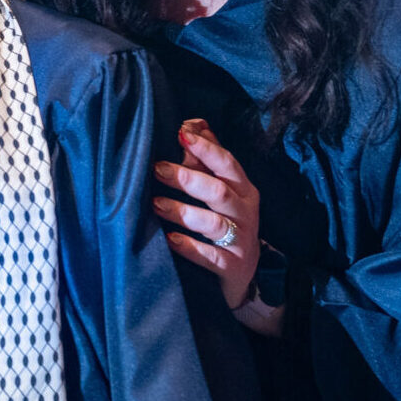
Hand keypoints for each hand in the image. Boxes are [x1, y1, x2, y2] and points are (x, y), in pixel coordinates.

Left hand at [152, 119, 260, 310]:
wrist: (240, 276)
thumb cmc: (225, 222)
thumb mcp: (221, 190)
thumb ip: (207, 159)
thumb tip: (191, 124)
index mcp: (242, 189)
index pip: (228, 164)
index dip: (207, 149)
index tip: (181, 135)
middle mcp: (245, 213)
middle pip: (219, 191)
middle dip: (188, 178)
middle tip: (157, 168)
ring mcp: (241, 241)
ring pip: (214, 224)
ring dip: (184, 212)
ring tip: (155, 204)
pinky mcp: (232, 268)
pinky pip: (211, 257)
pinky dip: (190, 248)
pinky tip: (170, 240)